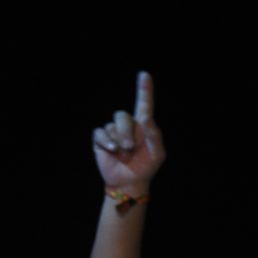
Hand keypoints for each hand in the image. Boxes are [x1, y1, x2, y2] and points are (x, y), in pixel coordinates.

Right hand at [92, 71, 165, 192]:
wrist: (130, 182)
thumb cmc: (146, 167)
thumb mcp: (157, 153)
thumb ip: (155, 135)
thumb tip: (146, 118)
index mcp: (143, 126)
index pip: (143, 105)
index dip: (144, 90)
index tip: (144, 75)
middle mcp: (127, 125)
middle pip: (122, 116)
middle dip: (126, 132)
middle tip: (130, 147)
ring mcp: (113, 131)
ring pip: (111, 125)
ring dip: (119, 141)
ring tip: (123, 155)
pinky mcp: (101, 139)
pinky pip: (100, 133)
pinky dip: (106, 142)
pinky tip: (112, 151)